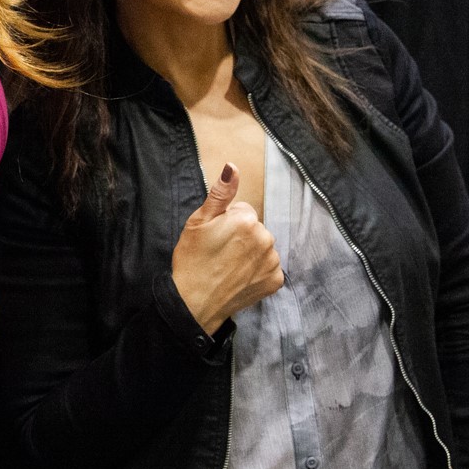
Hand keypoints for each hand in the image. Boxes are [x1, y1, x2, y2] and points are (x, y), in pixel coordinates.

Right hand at [169, 162, 283, 335]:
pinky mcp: (275, 281)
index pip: (243, 211)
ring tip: (229, 266)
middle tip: (220, 252)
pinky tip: (240, 277)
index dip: (226, 222)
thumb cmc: (192, 260)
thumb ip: (220, 193)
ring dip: (251, 253)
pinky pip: (270, 267)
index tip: (215, 236)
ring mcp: (272, 261)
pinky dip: (258, 271)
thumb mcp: (198, 222)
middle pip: (256, 228)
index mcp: (246, 220)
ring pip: (263, 247)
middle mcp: (265, 238)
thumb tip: (233, 167)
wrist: (194, 301)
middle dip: (241, 236)